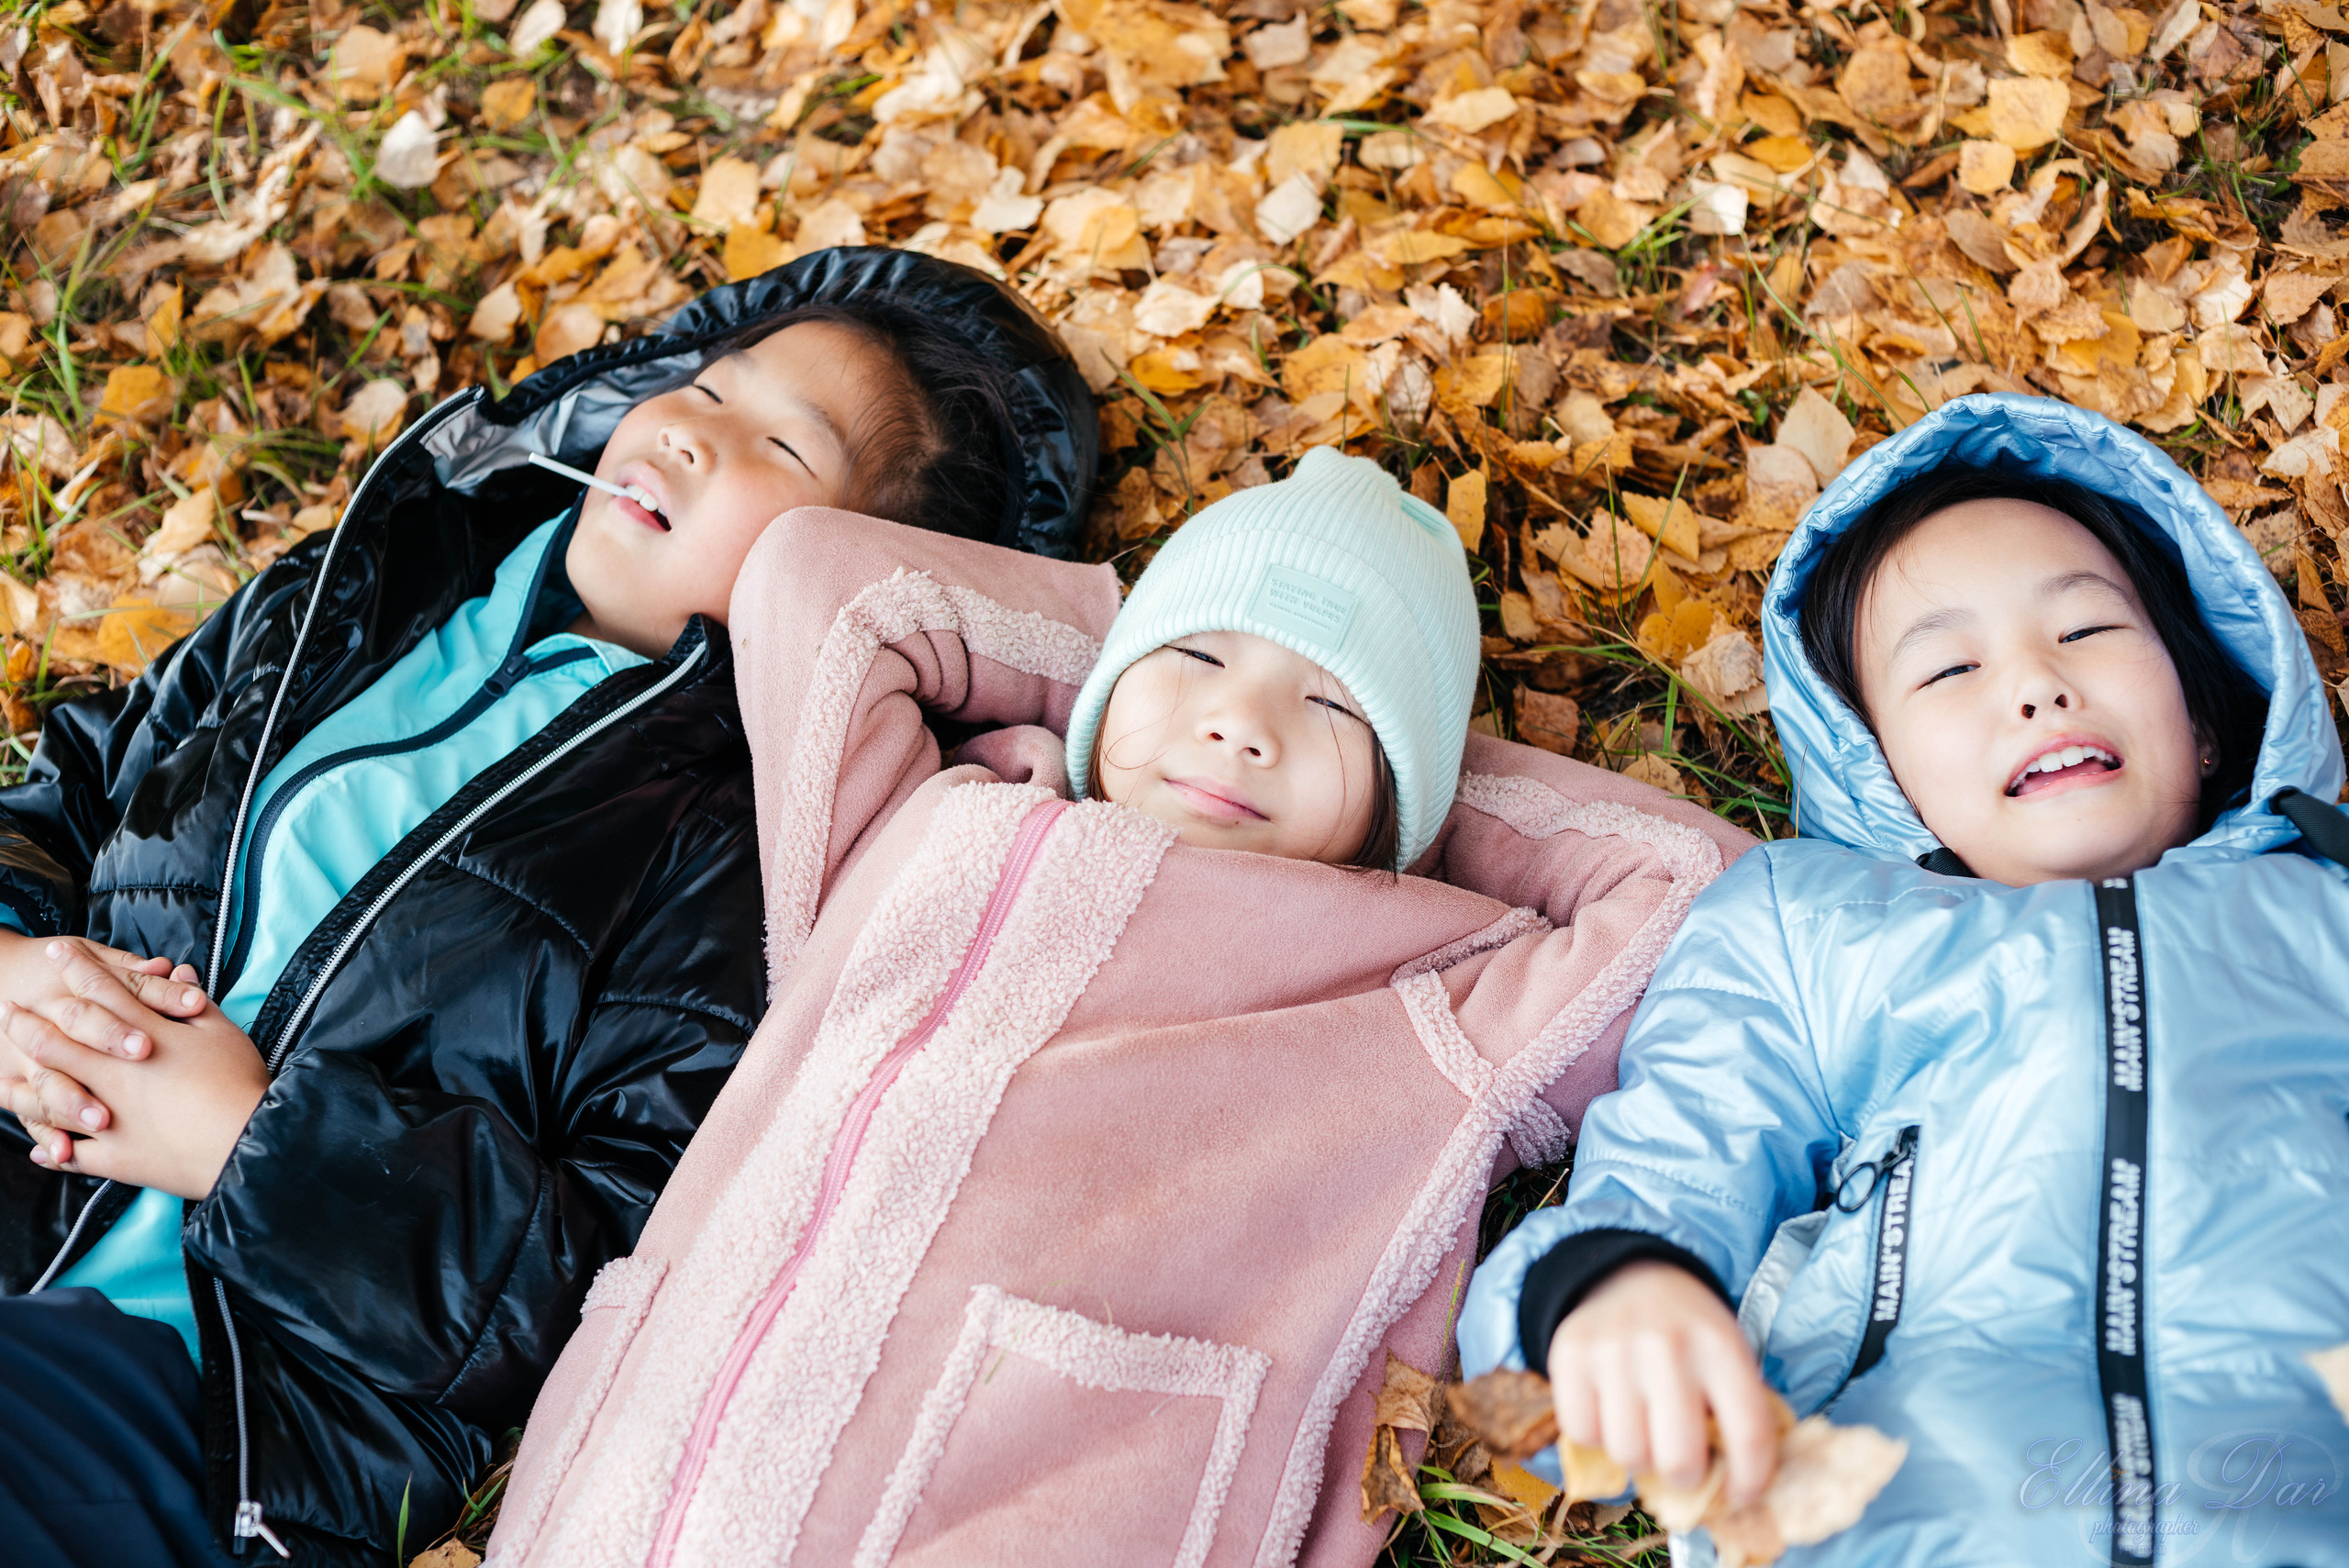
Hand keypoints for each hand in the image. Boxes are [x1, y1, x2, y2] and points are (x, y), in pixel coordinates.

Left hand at [0, 942, 265, 1199]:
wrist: (245, 1143)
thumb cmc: (238, 1082)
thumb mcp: (223, 1033)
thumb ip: (193, 1003)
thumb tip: (179, 973)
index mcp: (144, 1037)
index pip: (103, 992)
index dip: (78, 968)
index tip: (56, 952)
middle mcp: (114, 1074)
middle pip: (59, 1040)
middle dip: (27, 1022)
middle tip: (5, 1008)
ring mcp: (108, 1116)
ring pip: (51, 1097)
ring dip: (23, 1087)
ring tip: (0, 1079)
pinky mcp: (115, 1157)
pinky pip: (74, 1155)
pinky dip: (55, 1151)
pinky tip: (42, 1151)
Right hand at [1547, 1259, 1780, 1507]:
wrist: (1627, 1276)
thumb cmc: (1687, 1332)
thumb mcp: (1728, 1355)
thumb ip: (1738, 1415)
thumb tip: (1731, 1491)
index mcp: (1720, 1346)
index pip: (1748, 1435)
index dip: (1749, 1481)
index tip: (1739, 1494)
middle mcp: (1666, 1347)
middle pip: (1678, 1460)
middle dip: (1685, 1475)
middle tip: (1683, 1462)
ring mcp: (1613, 1350)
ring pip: (1627, 1454)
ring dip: (1638, 1455)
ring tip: (1644, 1429)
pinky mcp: (1569, 1355)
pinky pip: (1581, 1433)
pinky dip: (1597, 1435)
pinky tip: (1610, 1411)